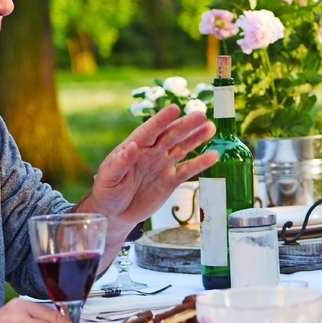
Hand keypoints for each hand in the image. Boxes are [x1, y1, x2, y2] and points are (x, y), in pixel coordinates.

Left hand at [78, 106, 217, 247]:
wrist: (115, 214)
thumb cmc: (107, 193)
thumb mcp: (108, 178)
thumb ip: (120, 163)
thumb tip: (131, 146)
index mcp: (135, 147)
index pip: (150, 131)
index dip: (161, 120)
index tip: (174, 109)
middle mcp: (152, 152)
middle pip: (171, 135)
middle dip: (186, 125)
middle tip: (201, 115)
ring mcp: (163, 165)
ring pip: (183, 148)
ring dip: (196, 138)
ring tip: (211, 128)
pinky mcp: (171, 180)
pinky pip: (188, 170)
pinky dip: (200, 163)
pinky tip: (213, 156)